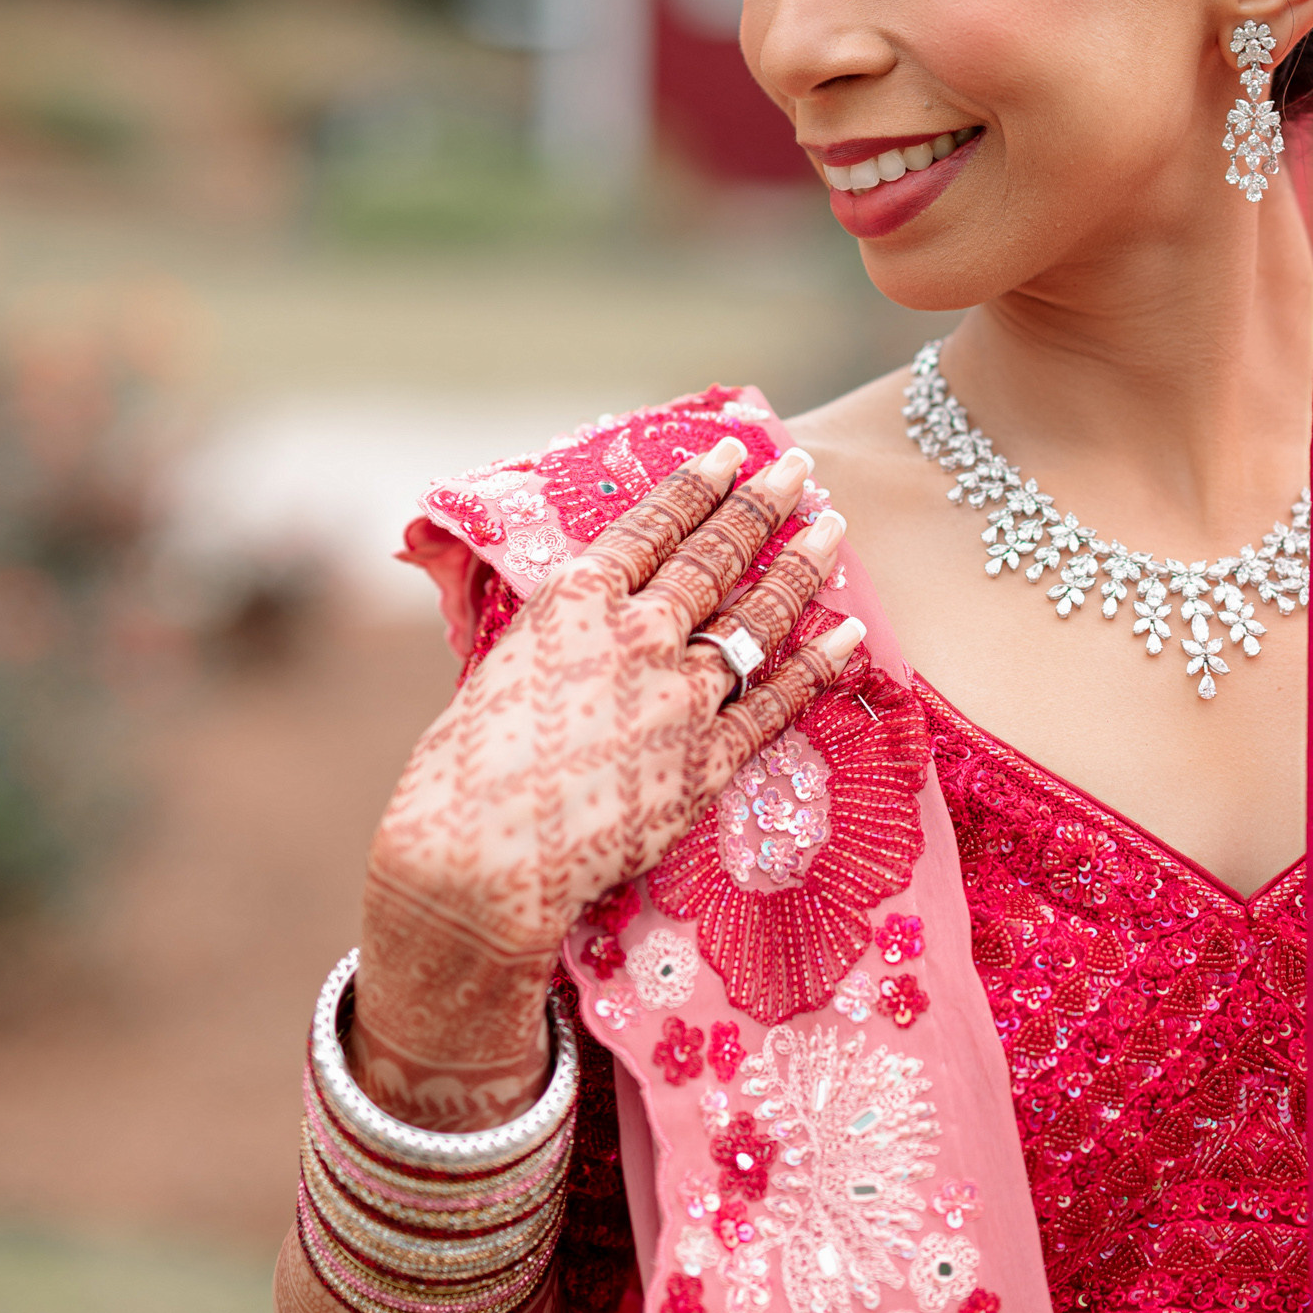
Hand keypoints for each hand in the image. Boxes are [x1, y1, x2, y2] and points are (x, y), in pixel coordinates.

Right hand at [351, 438, 860, 1126]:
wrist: (477, 861)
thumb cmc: (461, 775)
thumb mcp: (498, 672)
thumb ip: (554, 637)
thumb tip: (579, 616)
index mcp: (574, 602)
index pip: (652, 525)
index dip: (698, 484)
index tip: (731, 450)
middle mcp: (637, 634)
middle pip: (715, 555)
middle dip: (763, 505)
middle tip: (800, 469)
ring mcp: (680, 696)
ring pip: (758, 616)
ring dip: (801, 566)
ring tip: (833, 527)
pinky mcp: (708, 761)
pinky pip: (779, 701)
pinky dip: (820, 663)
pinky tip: (851, 631)